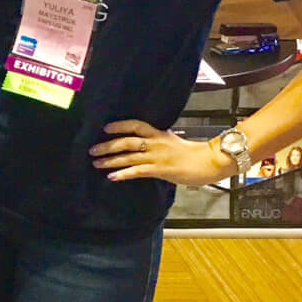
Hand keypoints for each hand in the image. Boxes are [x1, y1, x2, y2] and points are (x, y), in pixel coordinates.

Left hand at [91, 119, 229, 186]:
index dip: (120, 125)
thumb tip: (147, 142)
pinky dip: (123, 173)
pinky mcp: (160, 170)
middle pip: (127, 141)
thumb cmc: (194, 154)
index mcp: (159, 134)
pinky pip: (138, 171)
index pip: (136, 125)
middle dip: (108, 145)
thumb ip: (160, 141)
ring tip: (97, 163)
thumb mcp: (174, 142)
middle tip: (92, 150)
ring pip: (129, 156)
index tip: (106, 128)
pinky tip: (112, 177)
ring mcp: (157, 156)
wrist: (210, 162)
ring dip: (110, 160)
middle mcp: (156, 143)